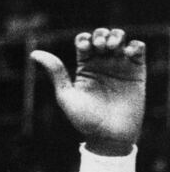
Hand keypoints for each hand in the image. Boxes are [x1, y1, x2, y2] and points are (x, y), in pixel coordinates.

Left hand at [31, 27, 144, 154]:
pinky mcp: (137, 71)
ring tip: (112, 47)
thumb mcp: (66, 95)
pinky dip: (134, 45)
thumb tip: (33, 53)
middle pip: (101, 36)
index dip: (84, 39)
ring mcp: (120, 66)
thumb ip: (55, 71)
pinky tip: (127, 53)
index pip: (84, 42)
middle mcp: (102, 65)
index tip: (85, 48)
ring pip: (119, 38)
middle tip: (100, 47)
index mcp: (84, 68)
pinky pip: (138, 49)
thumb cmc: (85, 120)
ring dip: (116, 36)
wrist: (109, 135)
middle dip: (101, 35)